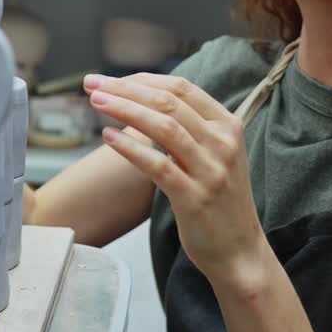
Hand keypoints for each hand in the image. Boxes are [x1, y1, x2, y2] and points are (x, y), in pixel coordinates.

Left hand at [84, 72, 268, 289]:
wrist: (239, 252)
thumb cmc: (218, 201)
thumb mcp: (212, 155)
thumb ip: (188, 128)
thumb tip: (142, 100)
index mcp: (228, 125)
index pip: (182, 88)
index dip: (142, 79)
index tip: (110, 79)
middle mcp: (222, 143)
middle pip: (168, 102)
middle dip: (126, 89)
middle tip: (92, 84)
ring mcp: (211, 171)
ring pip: (163, 127)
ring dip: (125, 110)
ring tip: (95, 103)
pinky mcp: (194, 198)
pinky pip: (158, 165)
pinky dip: (131, 148)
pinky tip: (108, 136)